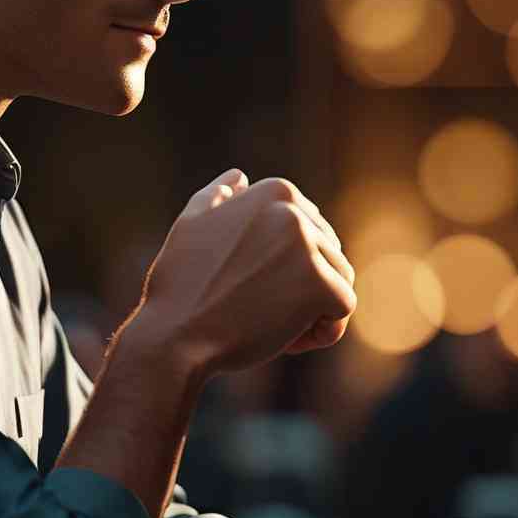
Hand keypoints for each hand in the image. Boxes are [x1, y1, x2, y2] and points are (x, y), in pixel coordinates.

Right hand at [134, 170, 355, 380]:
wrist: (173, 334)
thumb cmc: (181, 286)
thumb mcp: (192, 224)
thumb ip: (219, 196)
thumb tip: (240, 177)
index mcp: (276, 191)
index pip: (314, 231)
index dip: (289, 266)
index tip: (253, 284)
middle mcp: (295, 211)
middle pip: (329, 256)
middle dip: (302, 287)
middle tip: (258, 309)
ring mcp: (308, 246)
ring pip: (339, 281)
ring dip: (313, 310)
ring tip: (272, 324)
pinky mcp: (319, 284)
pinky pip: (343, 308)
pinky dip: (322, 332)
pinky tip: (288, 340)